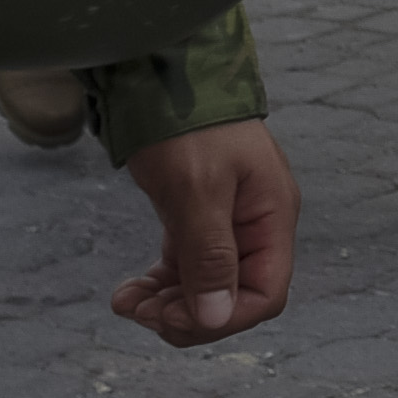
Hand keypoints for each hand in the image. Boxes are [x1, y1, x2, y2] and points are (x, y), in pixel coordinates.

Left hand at [113, 119, 296, 346]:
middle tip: (141, 311)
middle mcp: (255, 226)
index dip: (224, 317)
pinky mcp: (196, 219)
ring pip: (205, 287)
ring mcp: (226, 224)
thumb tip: (214, 319)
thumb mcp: (198, 189)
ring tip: (126, 303)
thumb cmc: (188, 126)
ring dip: (166, 305)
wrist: (160, 77)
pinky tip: (128, 292)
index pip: (266, 294)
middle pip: (234, 298)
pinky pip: (184, 269)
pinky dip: (159, 286)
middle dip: (188, 314)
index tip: (174, 316)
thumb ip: (210, 255)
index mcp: (271, 218)